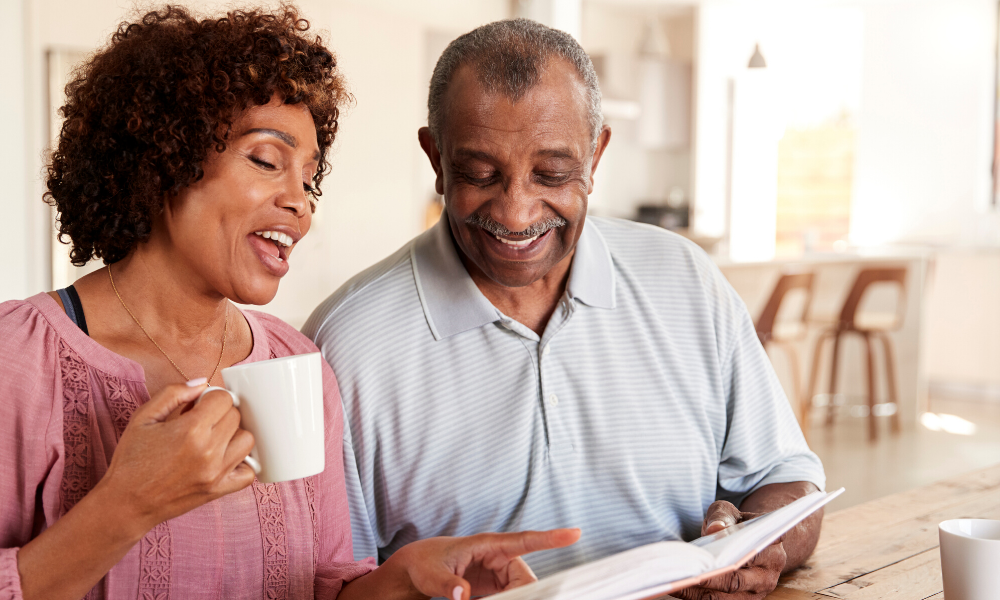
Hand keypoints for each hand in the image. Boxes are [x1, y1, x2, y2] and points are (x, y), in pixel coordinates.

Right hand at [97, 382, 256, 534]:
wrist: (126, 503)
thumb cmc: (132, 459)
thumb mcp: (143, 417)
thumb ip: (173, 393)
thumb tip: (202, 383)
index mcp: (190, 429)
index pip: (224, 398)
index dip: (211, 398)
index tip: (199, 406)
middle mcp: (208, 451)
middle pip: (236, 417)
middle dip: (220, 414)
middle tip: (201, 423)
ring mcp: (217, 473)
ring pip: (247, 440)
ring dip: (234, 436)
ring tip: (213, 439)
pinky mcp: (219, 490)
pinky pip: (249, 473)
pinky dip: (242, 464)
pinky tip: (224, 459)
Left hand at [389, 528, 580, 599]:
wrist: (416, 570)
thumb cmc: (424, 564)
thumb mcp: (432, 575)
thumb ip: (449, 585)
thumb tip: (462, 595)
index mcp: (488, 544)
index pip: (525, 539)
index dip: (551, 538)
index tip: (575, 533)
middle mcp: (498, 556)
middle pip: (526, 578)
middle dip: (522, 595)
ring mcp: (499, 571)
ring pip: (520, 590)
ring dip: (512, 599)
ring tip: (481, 599)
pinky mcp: (495, 586)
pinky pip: (511, 596)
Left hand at [674, 501, 785, 599]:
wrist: (750, 540)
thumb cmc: (738, 525)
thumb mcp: (731, 512)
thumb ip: (722, 517)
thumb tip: (714, 528)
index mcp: (771, 549)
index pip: (752, 555)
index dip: (730, 558)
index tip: (707, 558)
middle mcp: (767, 575)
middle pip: (735, 582)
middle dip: (708, 580)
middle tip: (683, 574)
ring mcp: (756, 593)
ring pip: (725, 598)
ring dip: (698, 593)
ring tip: (675, 583)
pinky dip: (697, 597)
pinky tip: (679, 588)